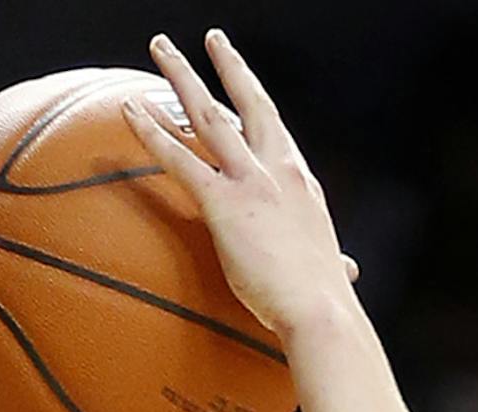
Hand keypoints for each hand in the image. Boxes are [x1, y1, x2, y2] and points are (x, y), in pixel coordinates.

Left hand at [123, 31, 358, 340]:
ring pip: (208, 115)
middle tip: (209, 37)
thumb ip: (334, 262)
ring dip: (181, 76)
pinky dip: (152, 133)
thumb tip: (348, 271)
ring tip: (158, 47)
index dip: (255, 98)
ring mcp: (250, 181)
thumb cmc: (323, 299)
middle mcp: (277, 167)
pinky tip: (130, 110)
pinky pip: (179, 159)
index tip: (240, 76)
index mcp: (300, 179)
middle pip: (246, 102)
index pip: (272, 128)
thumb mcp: (331, 268)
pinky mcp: (223, 205)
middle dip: (225, 65)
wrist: (320, 309)